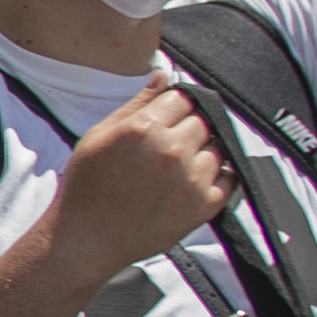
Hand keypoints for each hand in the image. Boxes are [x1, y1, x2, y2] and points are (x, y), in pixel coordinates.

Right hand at [34, 83, 232, 288]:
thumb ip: (136, 104)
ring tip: (178, 165)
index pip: (183, 98)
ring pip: (218, 147)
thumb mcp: (100, 135)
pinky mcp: (203, 207)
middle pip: (203, 121)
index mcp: (145, 129)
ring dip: (204, 150)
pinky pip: (229, 179)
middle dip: (189, 126)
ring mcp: (192, 180)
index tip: (167, 117)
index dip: (175, 106)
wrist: (87, 240)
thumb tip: (164, 76)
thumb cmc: (86, 188)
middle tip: (169, 143)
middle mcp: (173, 151)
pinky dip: (219, 175)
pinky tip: (195, 179)